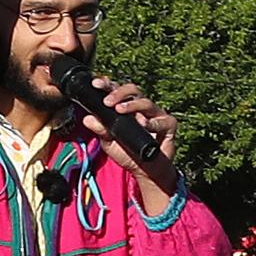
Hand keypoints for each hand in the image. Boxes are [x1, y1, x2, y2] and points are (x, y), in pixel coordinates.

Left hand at [80, 77, 178, 195]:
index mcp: (126, 107)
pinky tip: (144, 124)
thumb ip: (100, 130)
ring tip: (120, 110)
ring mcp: (156, 115)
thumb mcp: (109, 142)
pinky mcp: (169, 125)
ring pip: (146, 102)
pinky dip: (153, 122)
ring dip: (132, 104)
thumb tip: (87, 118)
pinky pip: (162, 120)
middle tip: (107, 101)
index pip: (116, 90)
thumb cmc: (128, 153)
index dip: (107, 84)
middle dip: (119, 92)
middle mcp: (141, 107)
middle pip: (132, 90)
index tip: (96, 84)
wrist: (146, 171)